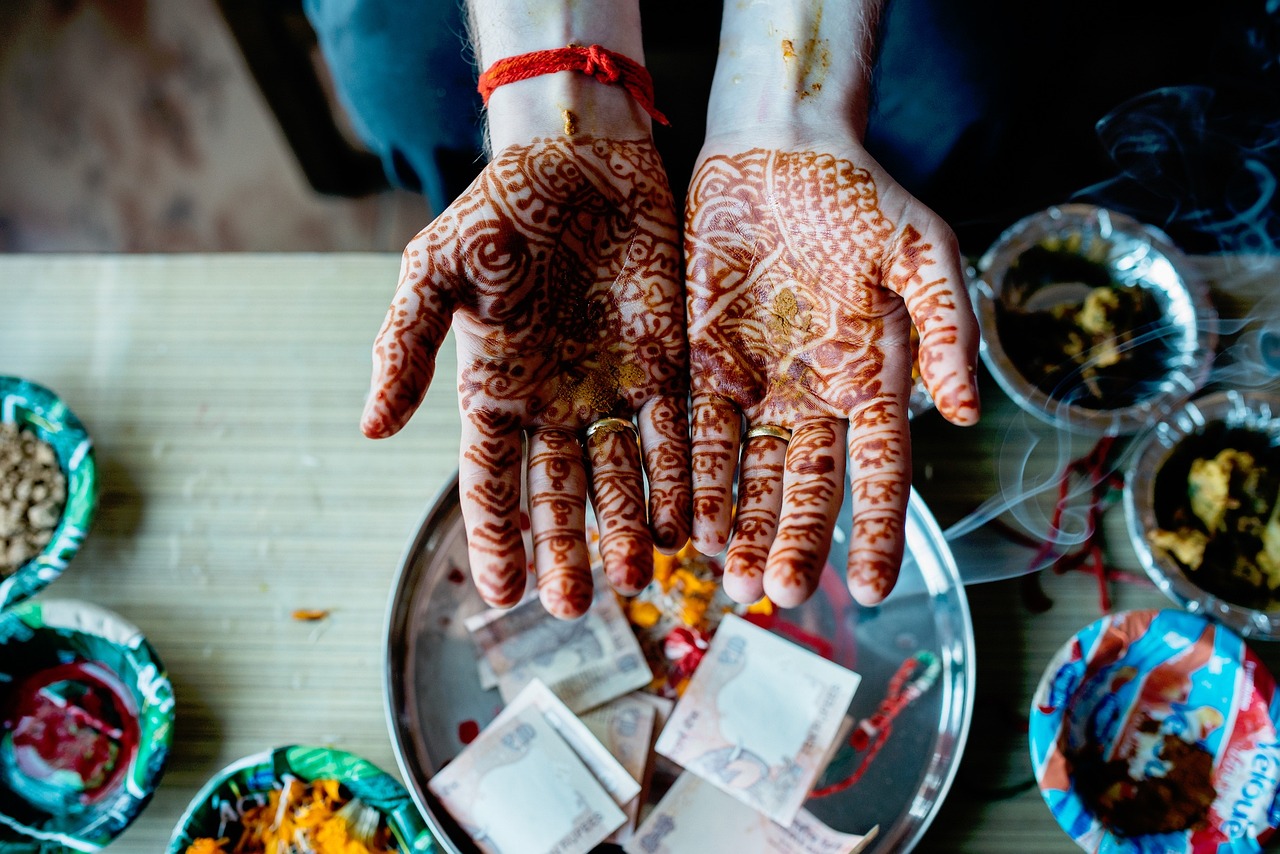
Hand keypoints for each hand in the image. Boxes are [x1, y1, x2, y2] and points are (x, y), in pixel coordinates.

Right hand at [363, 135, 689, 618]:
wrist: (579, 155)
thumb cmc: (499, 208)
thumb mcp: (436, 269)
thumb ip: (404, 345)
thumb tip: (372, 429)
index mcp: (496, 390)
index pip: (491, 482)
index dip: (496, 536)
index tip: (501, 594)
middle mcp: (556, 404)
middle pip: (562, 494)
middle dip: (568, 550)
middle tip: (575, 605)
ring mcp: (615, 388)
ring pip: (624, 475)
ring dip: (629, 525)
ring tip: (639, 576)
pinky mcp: (670, 365)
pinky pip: (678, 432)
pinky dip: (683, 477)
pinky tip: (689, 521)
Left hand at [684, 137, 979, 607]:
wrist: (779, 148)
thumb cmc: (861, 194)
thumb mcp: (923, 252)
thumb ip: (946, 328)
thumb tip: (967, 413)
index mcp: (872, 379)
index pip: (882, 471)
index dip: (881, 529)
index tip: (879, 589)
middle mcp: (813, 397)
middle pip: (805, 487)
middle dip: (796, 541)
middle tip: (781, 594)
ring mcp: (755, 384)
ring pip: (747, 473)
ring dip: (740, 527)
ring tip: (732, 580)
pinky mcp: (701, 363)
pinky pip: (694, 430)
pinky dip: (690, 477)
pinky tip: (684, 523)